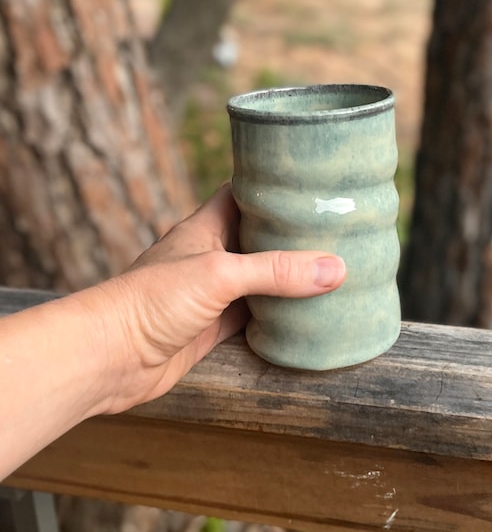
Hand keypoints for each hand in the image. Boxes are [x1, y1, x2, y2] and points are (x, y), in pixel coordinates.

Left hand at [73, 184, 345, 413]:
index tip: (306, 182)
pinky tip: (304, 313)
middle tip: (331, 229)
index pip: (240, 193)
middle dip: (289, 235)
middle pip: (256, 238)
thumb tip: (334, 268)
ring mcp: (212, 294)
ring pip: (258, 280)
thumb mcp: (219, 274)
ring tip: (328, 269)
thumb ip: (276, 271)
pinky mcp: (213, 327)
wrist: (110, 357)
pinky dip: (277, 315)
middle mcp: (210, 257)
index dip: (270, 185)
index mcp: (205, 228)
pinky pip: (253, 316)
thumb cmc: (150, 301)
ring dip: (286, 278)